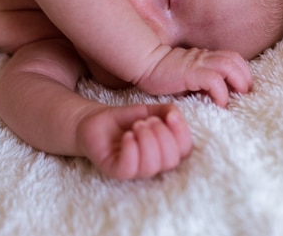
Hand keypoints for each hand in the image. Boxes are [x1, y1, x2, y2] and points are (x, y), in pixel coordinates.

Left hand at [76, 104, 191, 179]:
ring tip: (136, 126)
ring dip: (147, 140)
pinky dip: (131, 149)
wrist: (97, 120)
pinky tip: (127, 135)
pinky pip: (129, 168)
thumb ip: (166, 111)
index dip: (181, 133)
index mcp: (165, 151)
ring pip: (151, 166)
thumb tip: (175, 116)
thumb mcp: (149, 111)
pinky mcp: (115, 171)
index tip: (171, 116)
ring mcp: (134, 170)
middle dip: (162, 136)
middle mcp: (153, 164)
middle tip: (146, 121)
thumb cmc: (125, 120)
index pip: (185, 150)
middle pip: (171, 160)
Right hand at [136, 47, 252, 106]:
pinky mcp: (191, 73)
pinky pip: (214, 81)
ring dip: (238, 82)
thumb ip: (199, 83)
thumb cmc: (161, 75)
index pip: (232, 59)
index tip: (241, 90)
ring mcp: (198, 64)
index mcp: (204, 58)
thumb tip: (213, 97)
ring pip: (230, 66)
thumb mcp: (185, 79)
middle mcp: (204, 58)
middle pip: (235, 60)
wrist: (145, 65)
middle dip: (245, 77)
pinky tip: (219, 104)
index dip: (242, 72)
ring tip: (236, 97)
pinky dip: (221, 93)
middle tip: (244, 94)